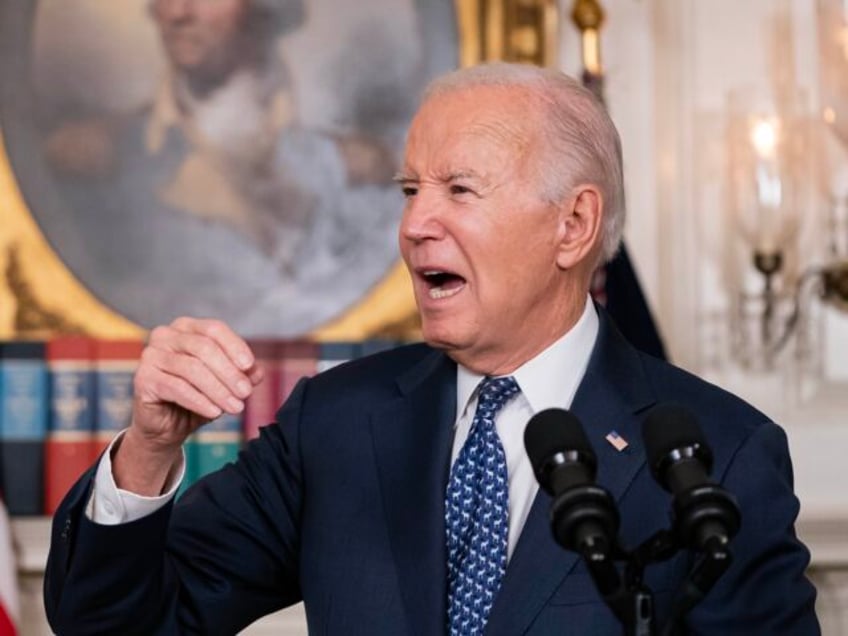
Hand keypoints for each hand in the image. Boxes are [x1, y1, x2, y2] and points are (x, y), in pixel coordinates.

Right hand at [113, 318, 263, 494]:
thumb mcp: (224, 383)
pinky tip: (215, 412)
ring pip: (192, 369)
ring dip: (218, 390)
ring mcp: (151, 355)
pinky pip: (177, 388)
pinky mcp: (143, 379)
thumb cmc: (197, 397)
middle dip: (229, 372)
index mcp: (186, 327)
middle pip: (204, 348)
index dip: (235, 346)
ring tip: (235, 407)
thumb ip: (241, 374)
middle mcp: (165, 335)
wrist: (166, 425)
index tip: (250, 366)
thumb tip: (257, 372)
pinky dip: (200, 401)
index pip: (214, 329)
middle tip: (246, 393)